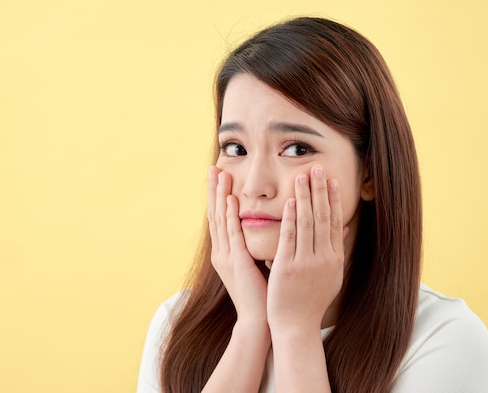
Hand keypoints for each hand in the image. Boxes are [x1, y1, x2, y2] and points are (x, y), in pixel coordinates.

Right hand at [207, 166, 268, 324]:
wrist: (259, 320)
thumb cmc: (264, 294)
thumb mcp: (259, 264)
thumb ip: (261, 245)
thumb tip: (274, 228)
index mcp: (226, 252)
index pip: (221, 218)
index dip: (219, 196)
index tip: (220, 175)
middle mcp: (222, 252)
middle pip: (215, 214)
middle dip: (214, 190)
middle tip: (213, 167)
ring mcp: (226, 257)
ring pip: (221, 220)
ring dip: (220, 196)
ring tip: (220, 175)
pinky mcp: (236, 263)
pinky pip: (232, 235)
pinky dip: (231, 216)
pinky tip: (232, 200)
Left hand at [267, 165, 345, 334]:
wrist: (295, 326)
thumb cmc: (309, 301)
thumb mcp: (330, 276)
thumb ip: (335, 251)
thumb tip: (344, 228)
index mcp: (334, 259)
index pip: (335, 222)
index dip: (333, 199)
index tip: (331, 179)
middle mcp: (324, 258)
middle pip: (323, 217)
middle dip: (320, 190)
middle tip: (317, 167)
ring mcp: (306, 263)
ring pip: (308, 223)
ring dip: (306, 197)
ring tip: (303, 175)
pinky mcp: (288, 267)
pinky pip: (290, 238)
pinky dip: (292, 218)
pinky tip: (291, 201)